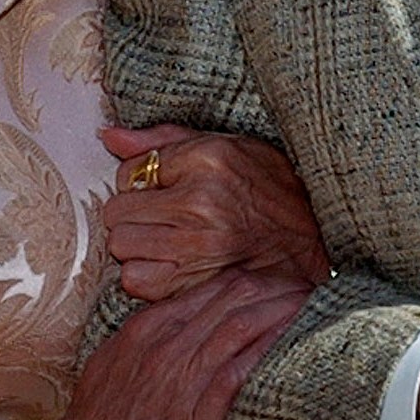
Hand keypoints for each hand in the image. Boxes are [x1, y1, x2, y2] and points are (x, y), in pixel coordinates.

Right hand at [63, 266, 308, 419]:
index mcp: (145, 329)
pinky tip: (290, 338)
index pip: (208, 289)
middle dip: (272, 286)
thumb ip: (143, 338)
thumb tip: (172, 324)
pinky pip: (239, 370)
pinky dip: (267, 348)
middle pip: (231, 299)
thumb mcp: (111, 365)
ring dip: (278, 310)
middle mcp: (166, 345)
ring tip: (307, 302)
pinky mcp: (197, 416)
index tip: (273, 280)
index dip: (246, 280)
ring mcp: (182, 378)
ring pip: (240, 326)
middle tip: (303, 283)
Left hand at [102, 122, 330, 299]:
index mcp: (206, 159)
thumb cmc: (266, 188)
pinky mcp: (195, 282)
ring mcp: (198, 245)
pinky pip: (134, 280)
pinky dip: (144, 275)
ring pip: (121, 245)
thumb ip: (162, 140)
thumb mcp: (224, 146)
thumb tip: (107, 136)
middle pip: (117, 212)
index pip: (128, 172)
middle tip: (160, 218)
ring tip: (166, 240)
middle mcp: (200, 200)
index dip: (139, 184)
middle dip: (132, 215)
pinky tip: (169, 265)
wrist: (312, 241)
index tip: (163, 191)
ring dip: (136, 245)